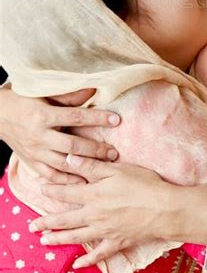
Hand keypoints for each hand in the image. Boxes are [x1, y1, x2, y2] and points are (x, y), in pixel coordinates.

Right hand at [0, 86, 119, 183]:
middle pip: (72, 145)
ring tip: (105, 168)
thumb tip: (93, 90)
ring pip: (63, 164)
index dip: (97, 118)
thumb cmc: (24, 100)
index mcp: (44, 115)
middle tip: (114, 153)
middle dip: (95, 150)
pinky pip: (50, 176)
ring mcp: (35, 152)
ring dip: (85, 167)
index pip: (75, 117)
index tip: (116, 120)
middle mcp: (39, 136)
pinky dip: (66, 181)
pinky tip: (82, 182)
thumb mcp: (44, 94)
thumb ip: (69, 96)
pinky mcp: (31, 162)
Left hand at [29, 155, 206, 267]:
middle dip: (47, 222)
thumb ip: (92, 166)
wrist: (164, 209)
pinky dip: (87, 261)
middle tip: (32, 226)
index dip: (53, 189)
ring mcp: (105, 231)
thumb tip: (69, 159)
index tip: (41, 188)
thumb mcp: (118, 169)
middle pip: (65, 218)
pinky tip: (76, 265)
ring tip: (45, 242)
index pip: (67, 191)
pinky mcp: (117, 242)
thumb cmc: (144, 184)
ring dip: (59, 239)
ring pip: (76, 237)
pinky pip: (98, 254)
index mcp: (94, 194)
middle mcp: (95, 214)